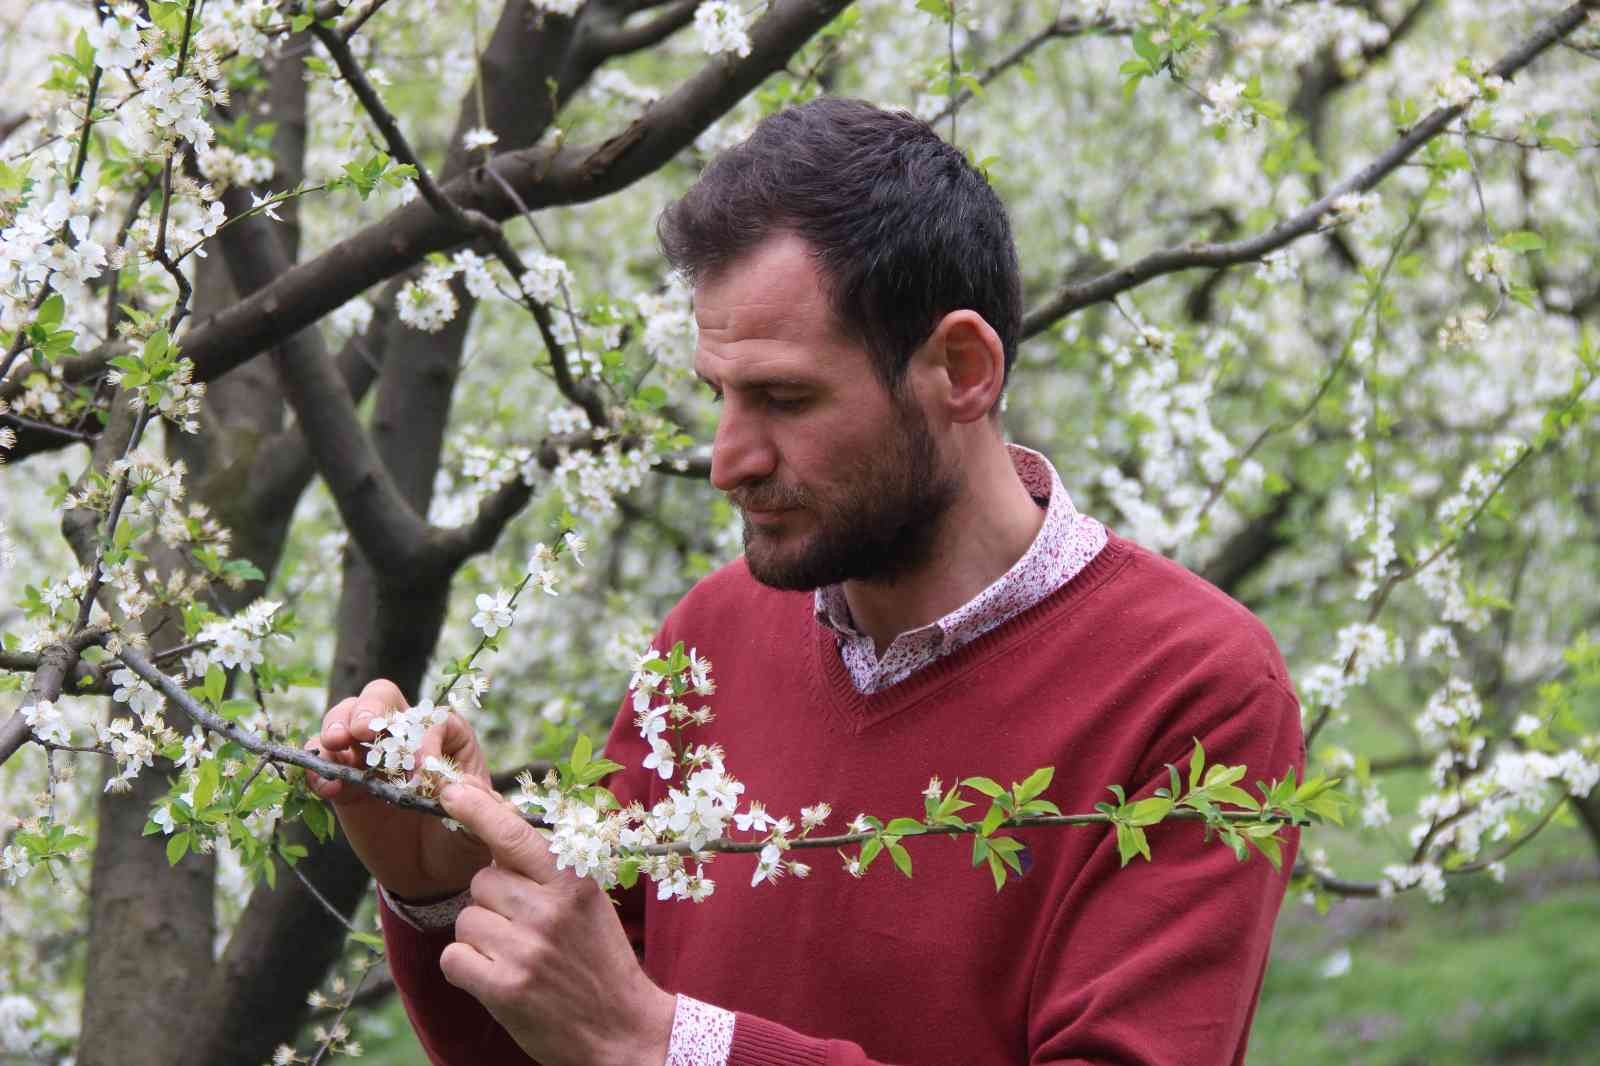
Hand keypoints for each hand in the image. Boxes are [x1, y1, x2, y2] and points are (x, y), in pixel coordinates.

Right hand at [305, 679, 491, 899]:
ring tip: (335, 743)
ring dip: (337, 724)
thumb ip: (474, 804)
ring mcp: (370, 757)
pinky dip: (318, 767)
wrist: (430, 877)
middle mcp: (406, 738)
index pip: (433, 719)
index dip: (426, 738)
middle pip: (383, 698)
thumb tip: (455, 786)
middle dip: (370, 707)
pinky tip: (327, 785)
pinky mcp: (345, 784)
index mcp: (447, 739)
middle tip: (362, 729)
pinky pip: (323, 762)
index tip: (424, 771)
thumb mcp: (477, 825)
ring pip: (346, 717)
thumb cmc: (460, 842)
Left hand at [436, 781, 676, 1065]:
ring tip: (517, 958)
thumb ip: (546, 869)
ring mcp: (527, 949)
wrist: (623, 1030)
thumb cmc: (599, 960)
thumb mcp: (588, 902)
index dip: (478, 809)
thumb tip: (493, 824)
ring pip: (465, 920)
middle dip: (492, 903)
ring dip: (480, 939)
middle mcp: (550, 909)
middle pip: (481, 881)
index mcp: (575, 880)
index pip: (515, 832)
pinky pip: (453, 958)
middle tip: (525, 931)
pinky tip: (498, 980)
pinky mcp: (504, 988)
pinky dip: (466, 969)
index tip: (451, 790)